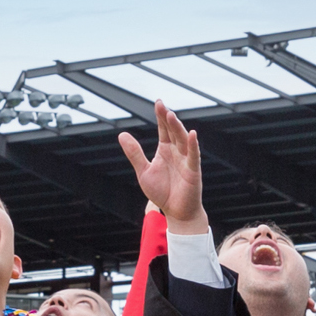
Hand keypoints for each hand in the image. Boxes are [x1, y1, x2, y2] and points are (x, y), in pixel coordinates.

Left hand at [116, 101, 204, 228]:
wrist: (176, 213)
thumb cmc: (162, 192)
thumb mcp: (143, 172)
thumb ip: (134, 154)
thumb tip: (121, 134)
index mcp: (165, 149)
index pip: (163, 129)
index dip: (160, 116)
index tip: (158, 102)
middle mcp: (177, 151)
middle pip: (173, 131)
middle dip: (167, 118)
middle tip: (161, 105)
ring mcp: (186, 159)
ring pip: (182, 140)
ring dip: (177, 127)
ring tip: (170, 115)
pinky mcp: (193, 170)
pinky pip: (194, 155)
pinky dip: (193, 145)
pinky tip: (192, 134)